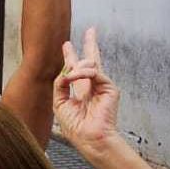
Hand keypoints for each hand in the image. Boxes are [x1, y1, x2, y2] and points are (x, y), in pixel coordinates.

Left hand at [54, 27, 124, 156]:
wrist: (89, 138)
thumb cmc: (75, 126)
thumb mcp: (59, 103)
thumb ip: (60, 84)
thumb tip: (65, 71)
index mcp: (81, 91)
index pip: (76, 71)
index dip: (71, 57)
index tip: (67, 45)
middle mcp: (92, 87)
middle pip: (92, 60)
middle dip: (90, 44)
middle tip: (91, 30)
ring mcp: (102, 87)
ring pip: (90, 64)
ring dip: (76, 67)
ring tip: (70, 74)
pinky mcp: (110, 88)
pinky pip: (94, 72)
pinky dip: (82, 72)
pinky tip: (74, 76)